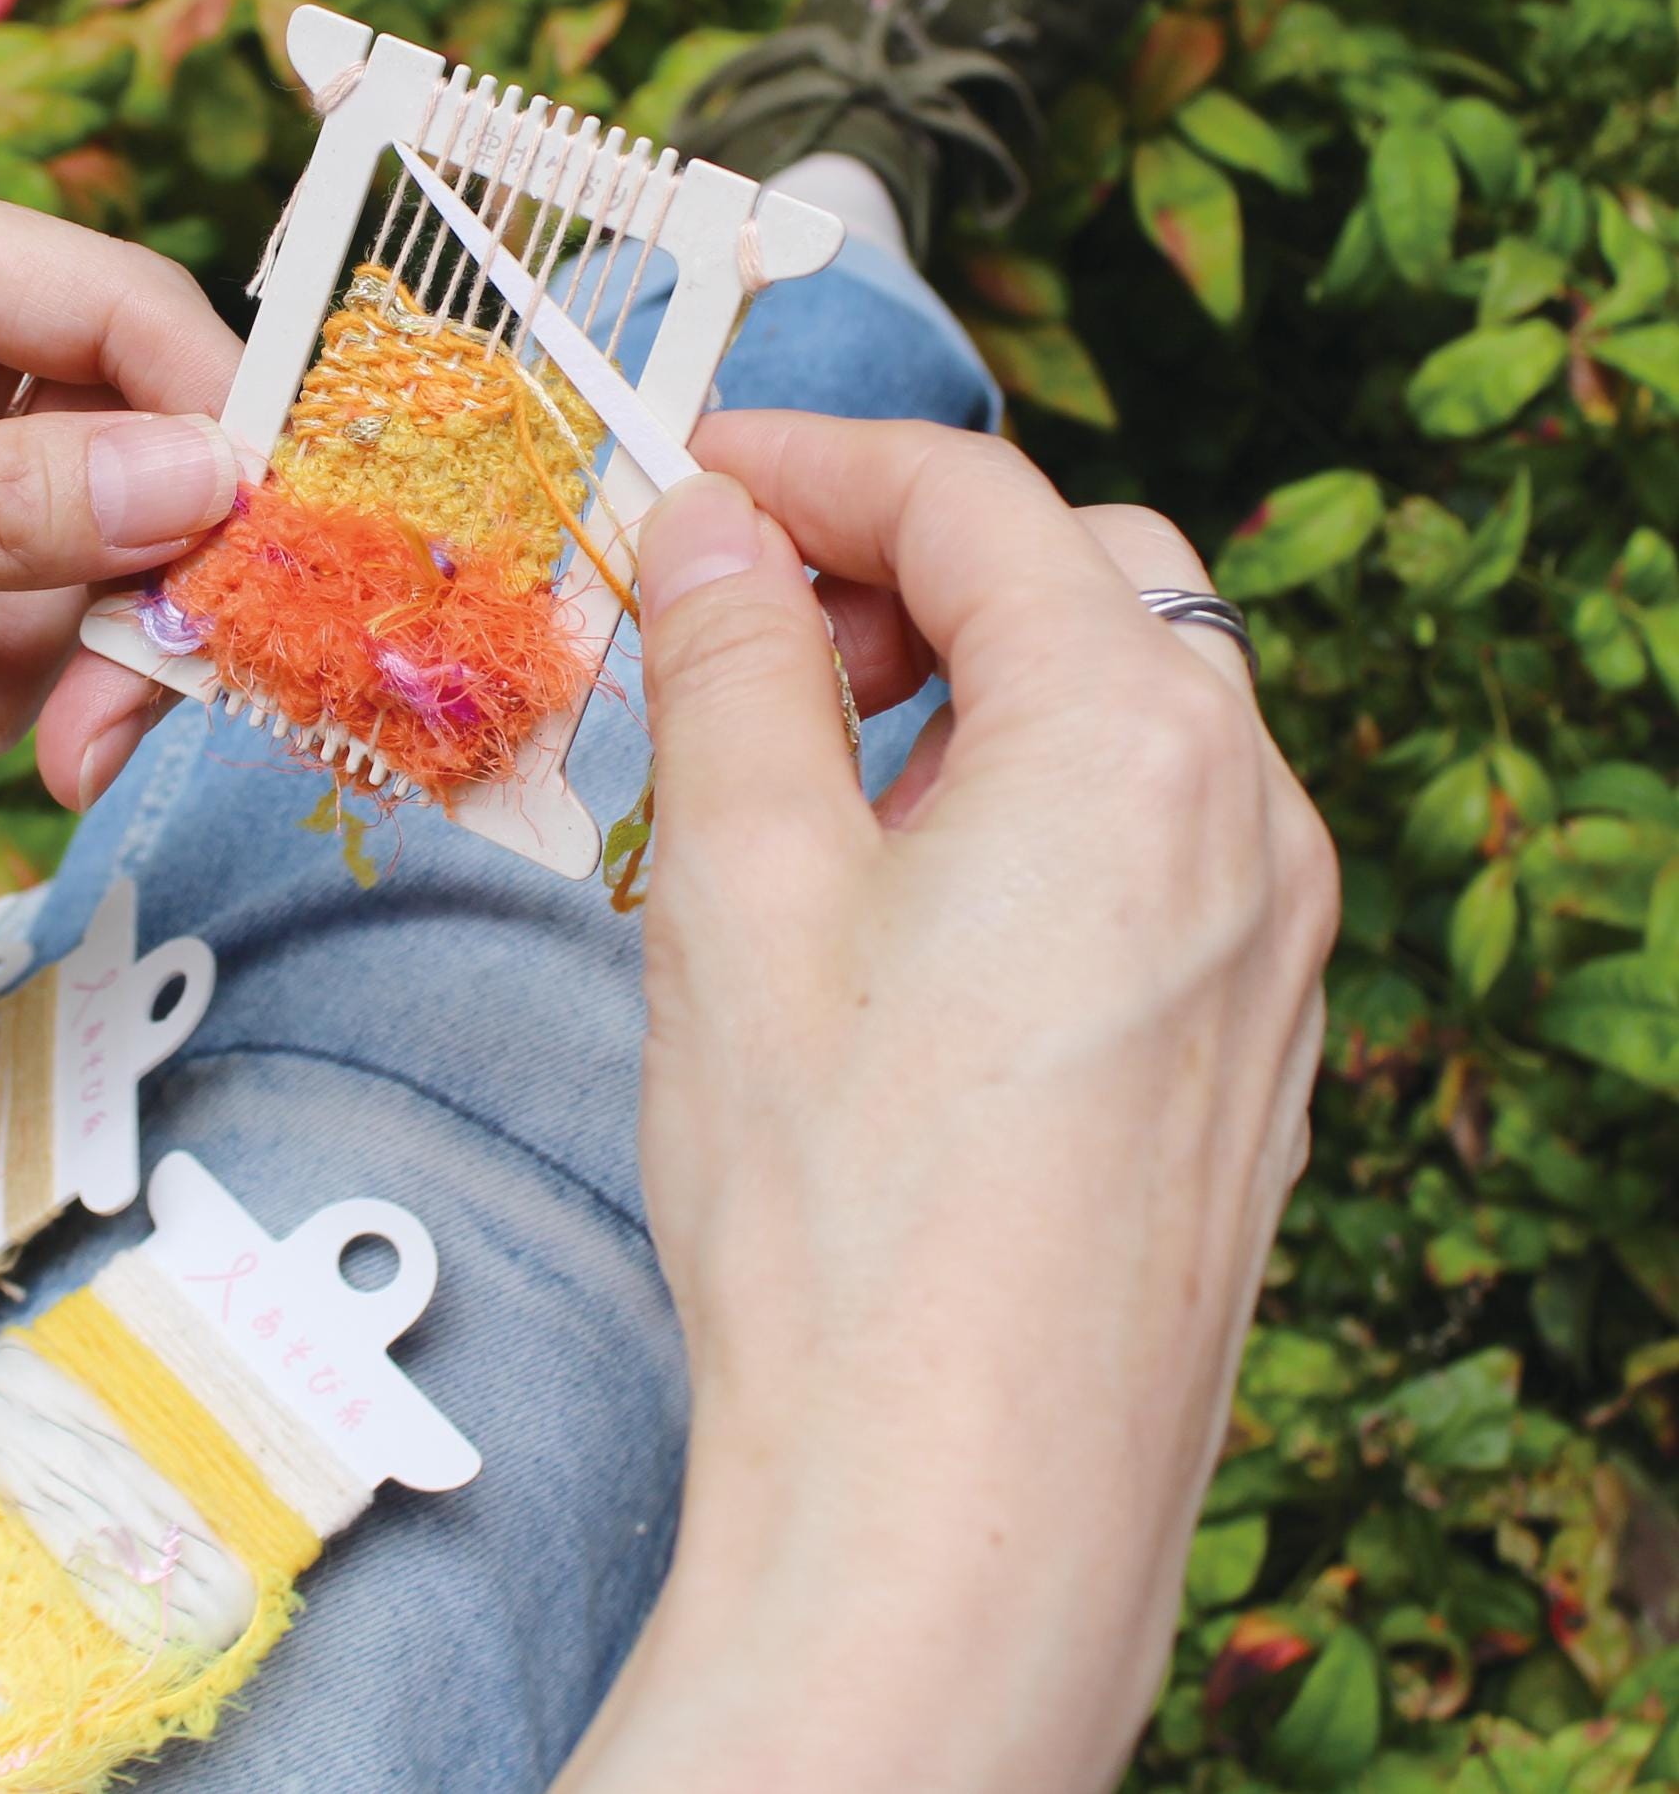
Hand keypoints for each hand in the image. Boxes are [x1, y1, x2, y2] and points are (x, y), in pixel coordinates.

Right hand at [559, 414, 1336, 1793]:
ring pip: (1126, 722)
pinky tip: (900, 928)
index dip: (812, 459)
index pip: (976, 502)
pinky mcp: (1254, 1057)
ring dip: (963, 697)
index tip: (690, 474)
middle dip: (902, 573)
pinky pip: (1153, 854)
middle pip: (1085, 588)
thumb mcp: (736, 883)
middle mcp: (1252, 822)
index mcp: (1136, 740)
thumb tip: (709, 529)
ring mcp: (1277, 950)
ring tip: (800, 796)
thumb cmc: (840, 1202)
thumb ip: (729, 664)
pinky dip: (1024, 814)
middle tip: (738, 638)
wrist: (959, 1509)